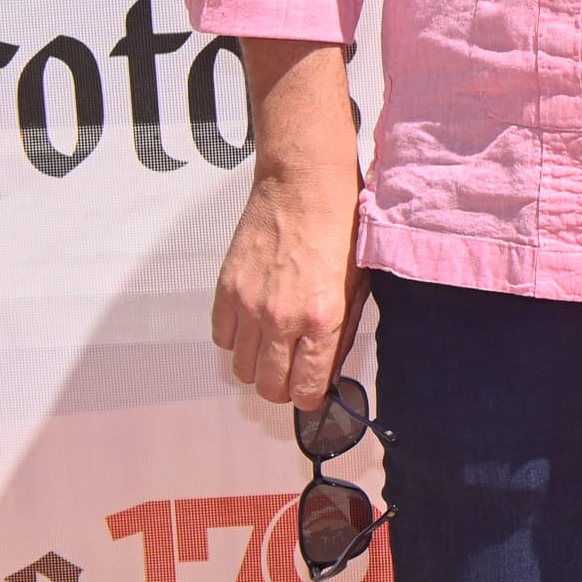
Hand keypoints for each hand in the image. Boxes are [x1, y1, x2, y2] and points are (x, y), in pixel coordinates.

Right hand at [209, 39, 366, 409]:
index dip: (311, 398)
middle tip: (293, 374)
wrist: (304, 183)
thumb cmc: (342, 225)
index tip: (313, 394)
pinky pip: (222, 337)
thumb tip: (327, 367)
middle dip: (283, 388)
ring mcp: (250, 305)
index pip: (307, 388)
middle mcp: (282, 318)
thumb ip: (341, 330)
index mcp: (324, 318)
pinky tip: (254, 324)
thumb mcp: (359, 282)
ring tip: (274, 348)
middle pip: (270, 386)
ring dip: (258, 365)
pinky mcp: (226, 289)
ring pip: (242, 368)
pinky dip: (237, 339)